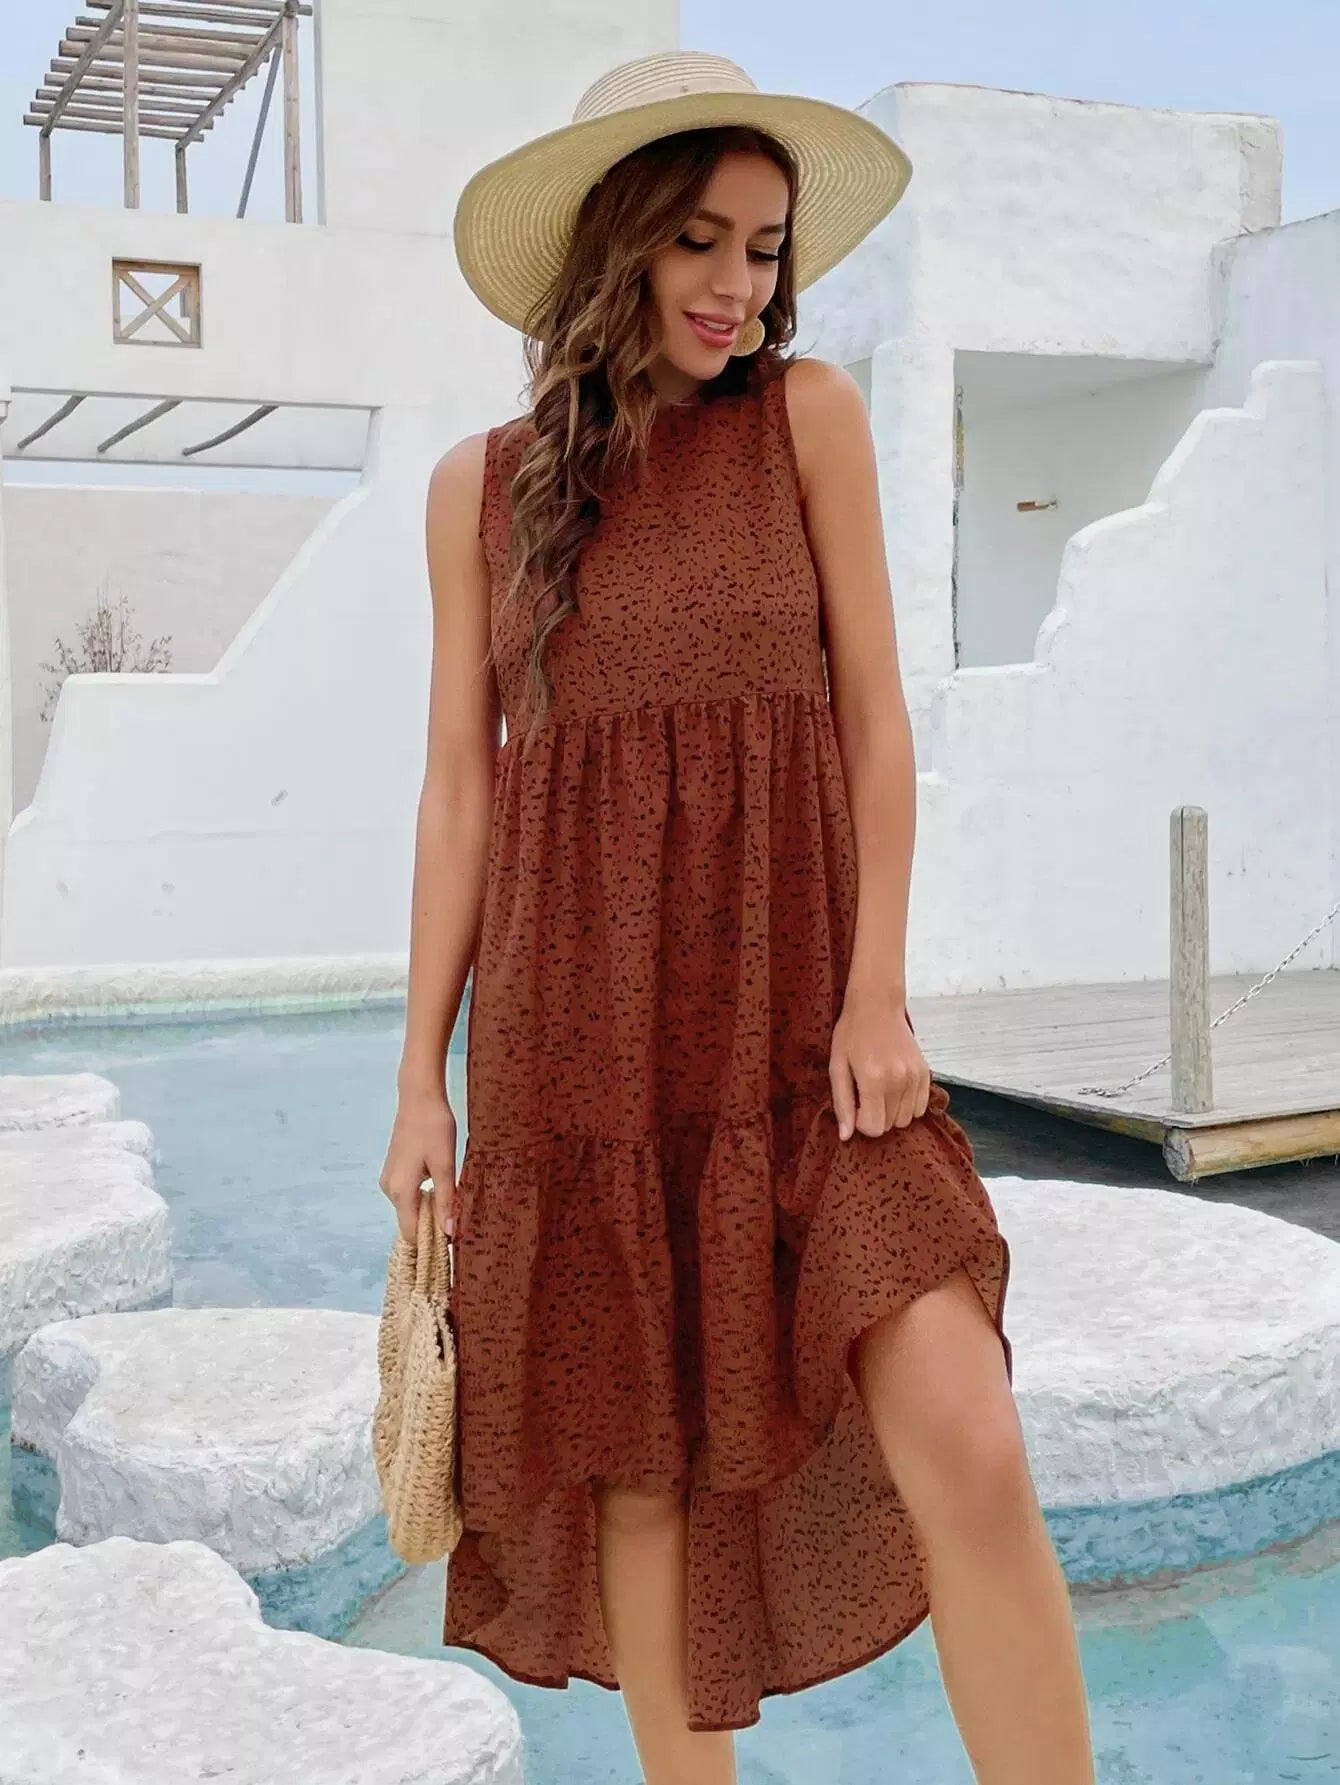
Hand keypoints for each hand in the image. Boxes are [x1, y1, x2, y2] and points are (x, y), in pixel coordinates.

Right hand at [379, 1088, 458, 1241]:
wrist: (419, 1096)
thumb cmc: (434, 1128)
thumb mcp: (446, 1165)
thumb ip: (447, 1200)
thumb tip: (449, 1233)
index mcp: (401, 1190)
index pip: (411, 1233)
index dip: (432, 1241)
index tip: (453, 1240)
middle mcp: (389, 1189)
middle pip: (410, 1222)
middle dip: (432, 1226)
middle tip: (458, 1220)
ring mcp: (388, 1179)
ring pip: (410, 1209)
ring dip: (429, 1211)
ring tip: (452, 1202)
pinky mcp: (393, 1171)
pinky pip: (407, 1196)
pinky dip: (423, 1198)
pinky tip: (440, 1187)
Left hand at [829, 983, 929, 1138]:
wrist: (877, 1005)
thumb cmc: (852, 1033)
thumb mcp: (837, 1066)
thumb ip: (842, 1103)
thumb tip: (846, 1136)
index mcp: (874, 1079)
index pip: (874, 1128)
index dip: (861, 1123)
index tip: (855, 1105)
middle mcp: (899, 1080)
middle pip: (890, 1125)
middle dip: (875, 1117)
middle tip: (865, 1094)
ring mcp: (915, 1076)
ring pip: (906, 1119)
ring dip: (891, 1112)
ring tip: (879, 1089)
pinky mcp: (926, 1073)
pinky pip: (920, 1107)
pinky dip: (907, 1104)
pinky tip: (894, 1088)